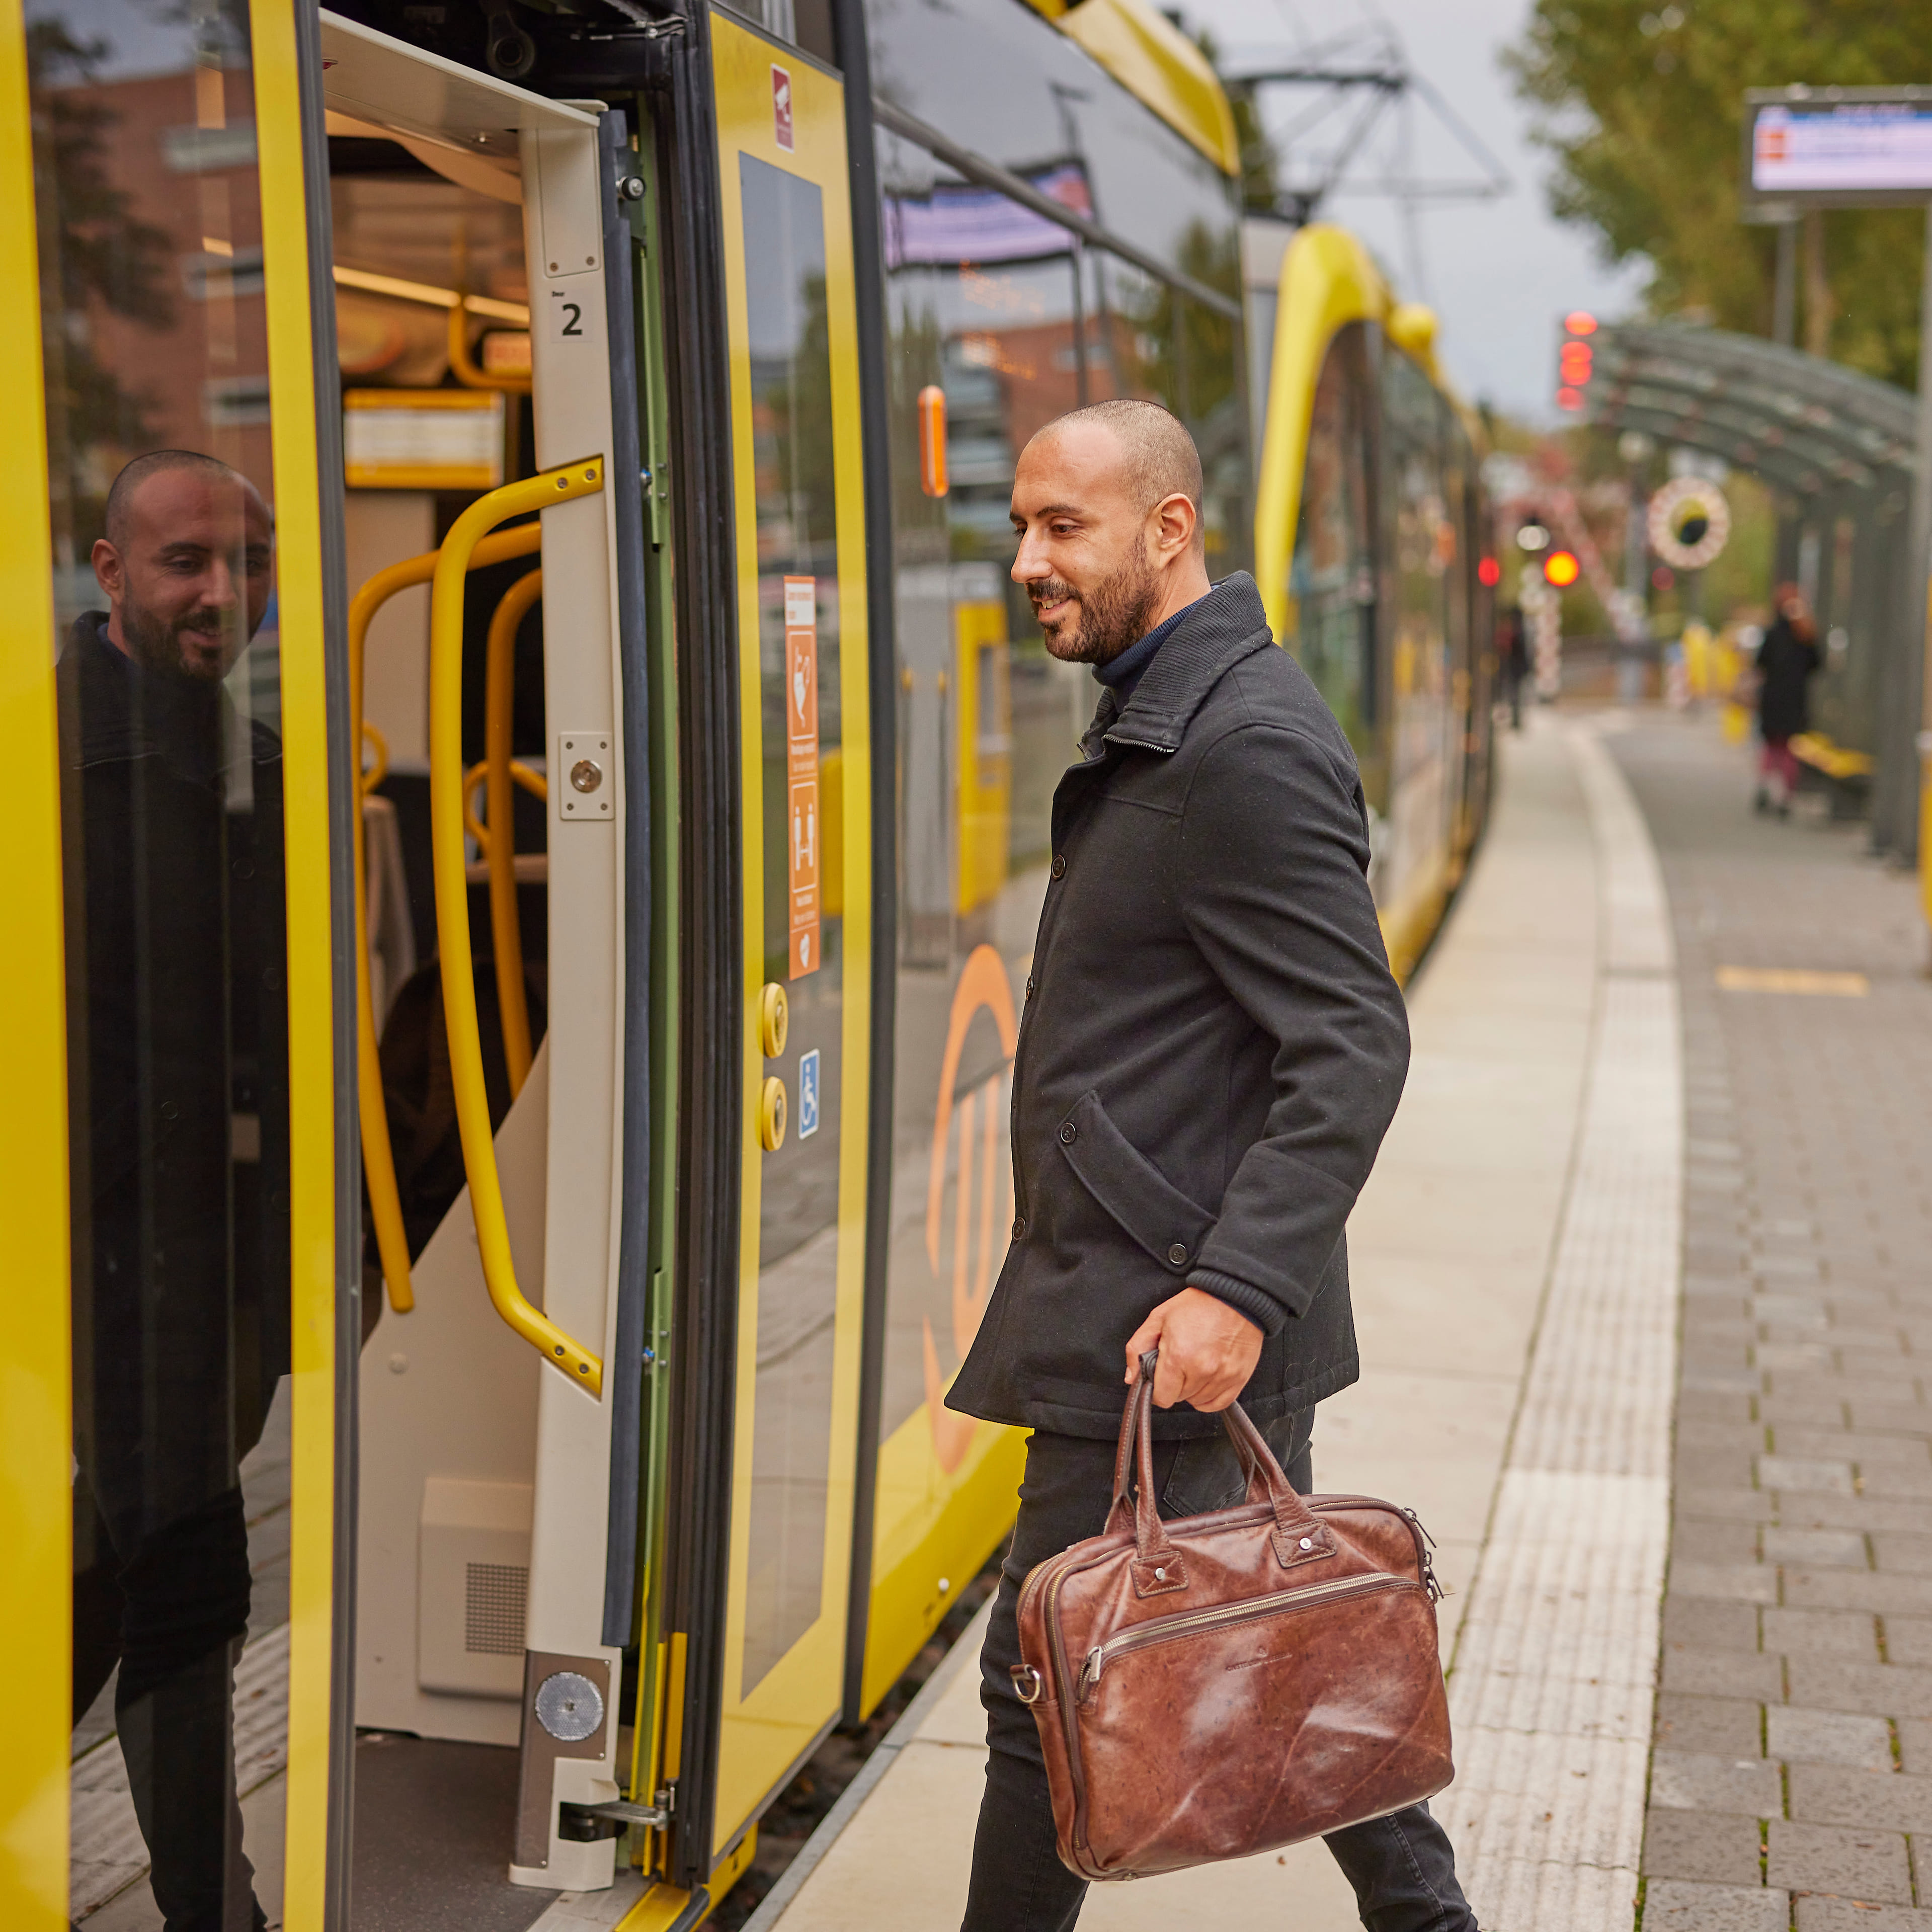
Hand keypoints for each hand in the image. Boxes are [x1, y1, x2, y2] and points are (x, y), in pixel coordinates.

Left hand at [1124, 1288, 1262, 1411]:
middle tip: (1179, 1362)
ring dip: (1192, 1389)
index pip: (1162, 1397)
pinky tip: (1206, 1380)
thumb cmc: (1197, 1305)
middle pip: (1179, 1399)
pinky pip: (1219, 1404)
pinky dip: (1209, 1397)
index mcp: (1178, 1356)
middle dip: (1174, 1384)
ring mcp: (1223, 1376)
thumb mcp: (1158, 1318)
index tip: (1160, 1376)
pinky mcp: (1239, 1378)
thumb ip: (1137, 1348)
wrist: (1234, 1295)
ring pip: (1198, 1402)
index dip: (1157, 1388)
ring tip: (1195, 1365)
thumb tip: (1131, 1377)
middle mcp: (1202, 1370)